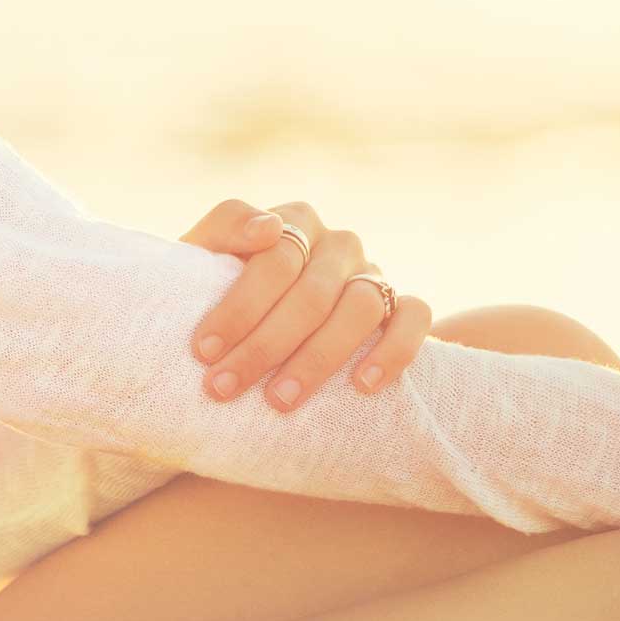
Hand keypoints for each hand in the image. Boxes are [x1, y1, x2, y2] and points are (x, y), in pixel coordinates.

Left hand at [178, 197, 432, 412]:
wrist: (261, 316)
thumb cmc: (224, 282)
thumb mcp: (208, 252)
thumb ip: (225, 227)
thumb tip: (268, 228)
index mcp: (295, 220)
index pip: (274, 258)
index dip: (238, 306)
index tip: (204, 350)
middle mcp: (338, 243)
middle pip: (311, 293)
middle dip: (263, 346)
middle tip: (225, 386)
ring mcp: (374, 272)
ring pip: (360, 308)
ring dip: (318, 358)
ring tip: (279, 400)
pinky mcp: (403, 304)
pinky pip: (415, 319)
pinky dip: (392, 351)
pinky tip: (361, 385)